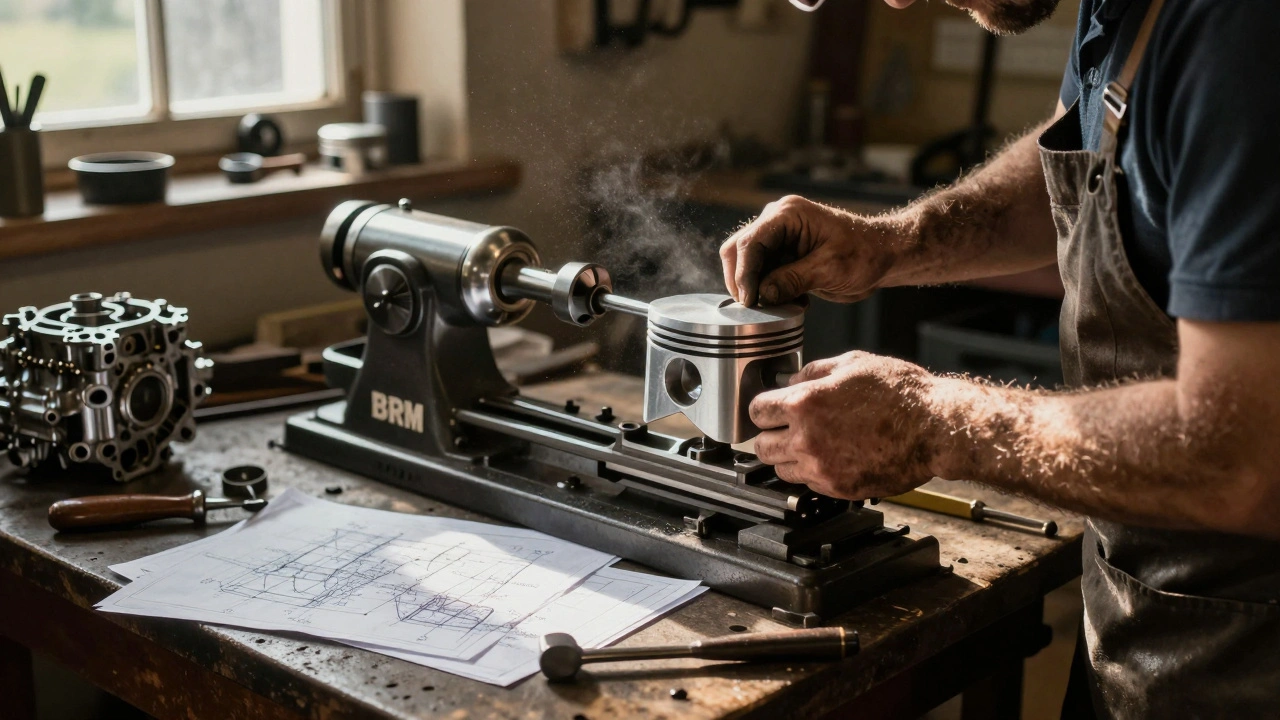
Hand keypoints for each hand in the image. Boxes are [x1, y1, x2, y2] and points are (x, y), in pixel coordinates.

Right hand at [719, 195, 905, 306]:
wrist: (882, 255)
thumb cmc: (864, 253)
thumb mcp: (830, 269)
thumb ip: (793, 279)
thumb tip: (763, 294)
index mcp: (788, 214)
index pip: (750, 243)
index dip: (744, 274)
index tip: (749, 301)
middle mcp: (777, 221)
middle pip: (738, 250)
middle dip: (742, 280)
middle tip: (754, 307)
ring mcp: (778, 237)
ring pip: (745, 264)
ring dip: (755, 287)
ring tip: (777, 304)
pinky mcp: (782, 255)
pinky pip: (761, 273)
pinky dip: (767, 290)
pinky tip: (789, 301)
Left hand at [750, 351, 942, 498]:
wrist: (935, 428)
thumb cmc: (901, 393)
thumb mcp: (853, 363)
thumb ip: (813, 372)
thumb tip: (791, 381)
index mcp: (805, 403)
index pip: (756, 411)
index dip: (764, 408)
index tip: (771, 409)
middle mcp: (807, 438)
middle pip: (761, 446)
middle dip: (771, 435)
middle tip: (788, 428)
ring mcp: (821, 467)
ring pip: (781, 469)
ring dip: (790, 457)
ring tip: (814, 443)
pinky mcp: (839, 488)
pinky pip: (809, 484)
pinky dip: (814, 472)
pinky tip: (834, 456)